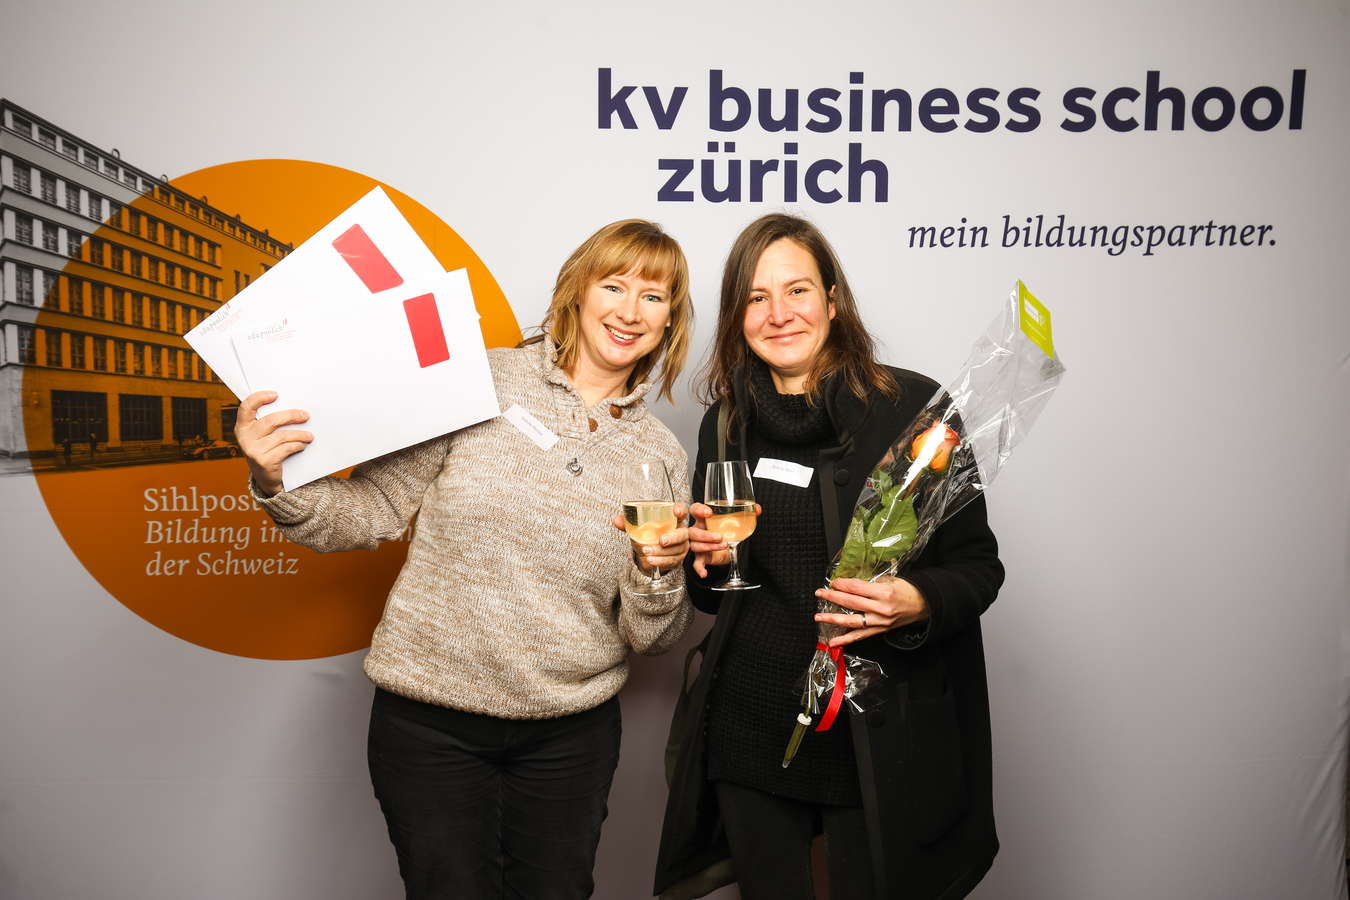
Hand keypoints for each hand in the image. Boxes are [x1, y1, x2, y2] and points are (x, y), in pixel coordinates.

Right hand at [236, 390, 313, 496]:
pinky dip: (297, 445)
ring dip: (299, 434)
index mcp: (242, 427)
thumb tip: (292, 409)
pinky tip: (303, 445)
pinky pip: (286, 448)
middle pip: (270, 421)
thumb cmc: (266, 450)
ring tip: (309, 435)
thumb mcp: (261, 436)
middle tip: (305, 415)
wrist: (265, 478)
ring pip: (281, 436)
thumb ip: (268, 423)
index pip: (246, 407)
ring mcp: (253, 450)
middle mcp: (244, 438)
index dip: (259, 398)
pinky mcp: (264, 461)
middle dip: (291, 416)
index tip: (275, 394)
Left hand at [612, 504, 689, 573]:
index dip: (680, 510)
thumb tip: (617, 519)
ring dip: (660, 551)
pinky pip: (670, 560)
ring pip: (674, 549)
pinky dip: (659, 561)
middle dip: (672, 537)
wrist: (647, 555)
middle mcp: (680, 532)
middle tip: (661, 540)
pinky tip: (650, 559)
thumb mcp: (638, 529)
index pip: (681, 512)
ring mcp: (680, 547)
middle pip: (682, 534)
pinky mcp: (678, 559)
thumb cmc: (648, 537)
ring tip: (647, 551)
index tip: (675, 511)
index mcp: (673, 520)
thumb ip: (628, 523)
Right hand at [687, 501, 761, 578]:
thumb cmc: (726, 531)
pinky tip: (704, 573)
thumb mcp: (735, 521)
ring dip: (709, 546)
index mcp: (703, 519)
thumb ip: (747, 514)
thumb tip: (759, 509)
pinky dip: (699, 568)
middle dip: (705, 534)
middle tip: (720, 537)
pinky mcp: (701, 557)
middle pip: (693, 531)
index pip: (694, 510)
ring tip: (723, 546)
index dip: (699, 510)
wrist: (726, 549)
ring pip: (695, 545)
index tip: (709, 512)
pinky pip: (696, 563)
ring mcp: (697, 544)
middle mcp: (697, 530)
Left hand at [814, 575, 928, 647]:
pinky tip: (833, 642)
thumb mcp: (891, 579)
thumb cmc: (907, 591)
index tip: (832, 582)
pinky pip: (860, 636)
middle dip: (832, 597)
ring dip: (833, 619)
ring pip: (852, 621)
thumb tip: (850, 582)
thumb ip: (871, 581)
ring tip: (819, 617)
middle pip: (851, 603)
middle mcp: (881, 609)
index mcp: (884, 593)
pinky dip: (845, 640)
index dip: (841, 585)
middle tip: (819, 593)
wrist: (923, 605)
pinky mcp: (879, 631)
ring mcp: (879, 622)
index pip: (856, 588)